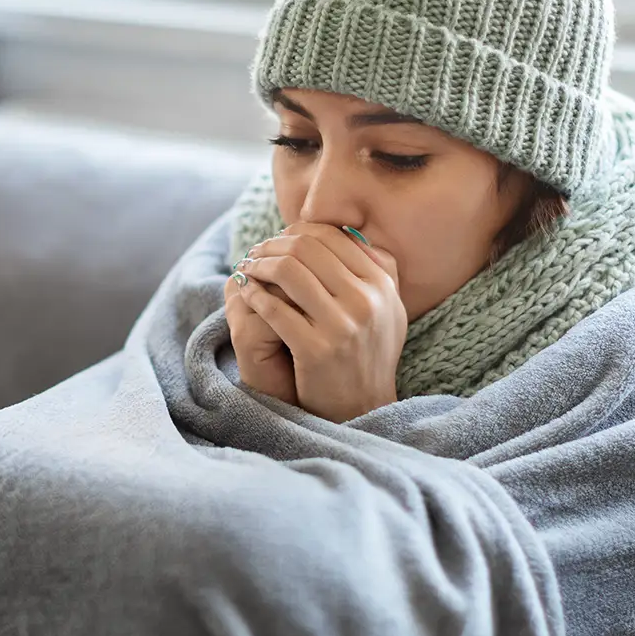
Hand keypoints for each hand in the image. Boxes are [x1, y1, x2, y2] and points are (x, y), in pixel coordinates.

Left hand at [229, 223, 406, 423]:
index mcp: (382, 284)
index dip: (298, 231)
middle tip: (256, 251)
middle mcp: (367, 301)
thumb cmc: (369, 351)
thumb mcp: (387, 307)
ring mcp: (343, 326)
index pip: (332, 236)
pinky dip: (255, 294)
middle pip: (308, 248)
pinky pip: (275, 309)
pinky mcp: (317, 350)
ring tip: (247, 268)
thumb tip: (346, 229)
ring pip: (289, 271)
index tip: (280, 239)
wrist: (365, 406)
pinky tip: (246, 292)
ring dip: (259, 265)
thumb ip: (377, 267)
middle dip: (273, 244)